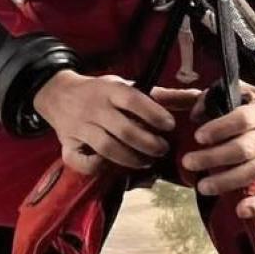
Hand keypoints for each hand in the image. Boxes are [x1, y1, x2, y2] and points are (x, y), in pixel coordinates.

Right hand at [31, 70, 185, 176]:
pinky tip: (111, 165)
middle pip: (124, 130)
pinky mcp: (67, 145)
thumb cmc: (100, 92)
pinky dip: (97, 167)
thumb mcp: (127, 86)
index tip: (170, 126)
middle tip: (161, 149)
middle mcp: (94, 108)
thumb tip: (198, 97)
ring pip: (107, 148)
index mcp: (110, 90)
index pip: (133, 100)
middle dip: (148, 144)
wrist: (57, 93)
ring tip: (146, 161)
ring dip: (131, 159)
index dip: (154, 114)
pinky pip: (82, 162)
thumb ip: (162, 96)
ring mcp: (79, 127)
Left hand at [181, 83, 254, 218]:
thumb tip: (195, 113)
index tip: (198, 137)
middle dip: (215, 157)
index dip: (220, 128)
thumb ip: (220, 95)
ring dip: (227, 181)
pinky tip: (240, 211)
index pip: (243, 119)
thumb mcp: (250, 92)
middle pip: (246, 148)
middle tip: (188, 162)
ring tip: (203, 186)